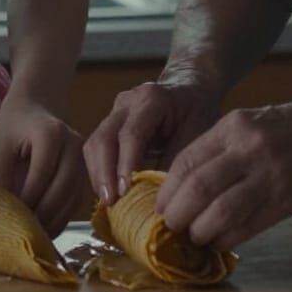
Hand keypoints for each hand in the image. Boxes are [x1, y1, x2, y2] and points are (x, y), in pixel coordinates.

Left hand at [0, 94, 87, 237]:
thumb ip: (1, 178)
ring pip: (72, 196)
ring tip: (35, 237)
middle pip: (62, 187)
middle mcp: (73, 144)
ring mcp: (83, 157)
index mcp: (50, 134)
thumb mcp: (0, 148)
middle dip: (43, 215)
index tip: (12, 220)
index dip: (27, 200)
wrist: (34, 107)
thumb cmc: (13, 126)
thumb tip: (1, 215)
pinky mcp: (86, 170)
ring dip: (55, 220)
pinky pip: (77, 198)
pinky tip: (47, 229)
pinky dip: (63, 216)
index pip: (41, 174)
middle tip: (25, 234)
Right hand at [83, 71, 223, 205]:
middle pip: (104, 137)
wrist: (190, 90)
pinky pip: (96, 148)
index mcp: (152, 99)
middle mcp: (128, 101)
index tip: (124, 191)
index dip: (125, 164)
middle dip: (104, 172)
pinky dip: (99, 171)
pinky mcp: (109, 123)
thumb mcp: (197, 134)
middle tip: (110, 202)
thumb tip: (159, 199)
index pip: (131, 134)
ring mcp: (115, 111)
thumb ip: (176, 163)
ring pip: (94, 143)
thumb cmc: (196, 111)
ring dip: (98, 174)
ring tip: (107, 202)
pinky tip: (108, 191)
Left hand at [155, 96, 291, 252]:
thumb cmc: (283, 128)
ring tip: (192, 236)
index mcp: (234, 126)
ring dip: (200, 230)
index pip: (188, 161)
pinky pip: (248, 227)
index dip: (167, 189)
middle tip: (170, 225)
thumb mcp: (244, 123)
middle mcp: (250, 150)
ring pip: (222, 212)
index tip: (159, 205)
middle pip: (200, 188)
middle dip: (177, 213)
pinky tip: (217, 241)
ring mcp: (271, 176)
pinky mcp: (287, 201)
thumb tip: (177, 185)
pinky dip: (226, 239)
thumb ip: (214, 149)